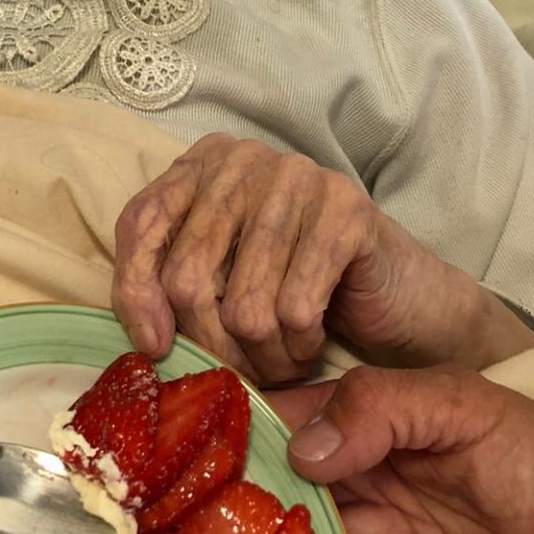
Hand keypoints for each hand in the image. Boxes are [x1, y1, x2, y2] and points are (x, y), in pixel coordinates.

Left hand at [111, 135, 533, 383]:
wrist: (399, 301)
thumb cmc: (296, 294)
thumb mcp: (221, 285)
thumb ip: (172, 289)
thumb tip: (146, 342)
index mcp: (202, 164)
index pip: (142, 222)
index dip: (135, 292)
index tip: (154, 349)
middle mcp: (243, 158)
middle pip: (187, 272)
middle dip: (211, 346)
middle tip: (239, 375)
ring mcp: (296, 175)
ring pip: (244, 304)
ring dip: (261, 358)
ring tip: (280, 362)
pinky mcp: (345, 207)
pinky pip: (294, 308)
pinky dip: (299, 346)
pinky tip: (312, 343)